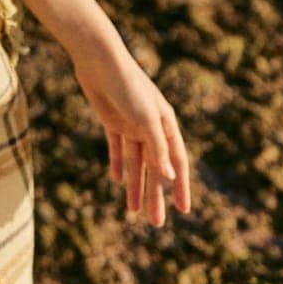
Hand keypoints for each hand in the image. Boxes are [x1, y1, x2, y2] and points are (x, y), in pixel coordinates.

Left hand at [71, 36, 191, 226]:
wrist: (99, 60)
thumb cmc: (127, 86)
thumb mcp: (145, 118)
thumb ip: (157, 147)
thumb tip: (168, 176)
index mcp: (165, 124)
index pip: (177, 162)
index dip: (180, 186)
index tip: (184, 210)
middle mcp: (150, 126)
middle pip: (155, 168)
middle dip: (155, 195)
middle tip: (156, 223)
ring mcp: (130, 124)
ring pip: (135, 162)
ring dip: (135, 185)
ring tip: (133, 210)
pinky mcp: (111, 120)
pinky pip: (117, 148)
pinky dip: (118, 164)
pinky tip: (117, 180)